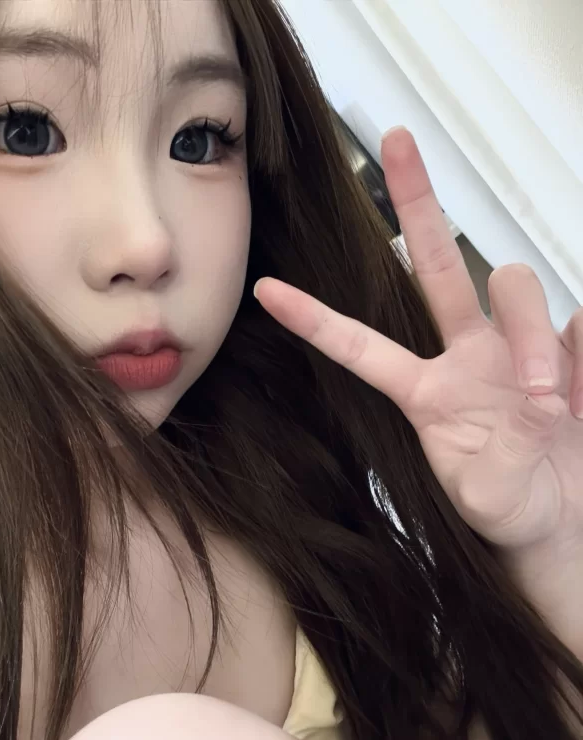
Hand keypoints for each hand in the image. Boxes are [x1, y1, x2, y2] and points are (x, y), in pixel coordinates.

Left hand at [254, 127, 582, 551]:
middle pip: (434, 264)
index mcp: (425, 391)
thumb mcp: (486, 499)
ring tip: (548, 404)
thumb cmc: (511, 512)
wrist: (567, 521)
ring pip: (515, 287)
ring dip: (535, 341)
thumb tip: (536, 401)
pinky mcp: (569, 348)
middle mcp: (466, 355)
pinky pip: (582, 321)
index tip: (267, 289)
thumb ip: (500, 457)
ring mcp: (517, 346)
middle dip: (417, 203)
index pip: (360, 346)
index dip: (315, 320)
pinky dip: (581, 349)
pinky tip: (577, 392)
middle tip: (395, 139)